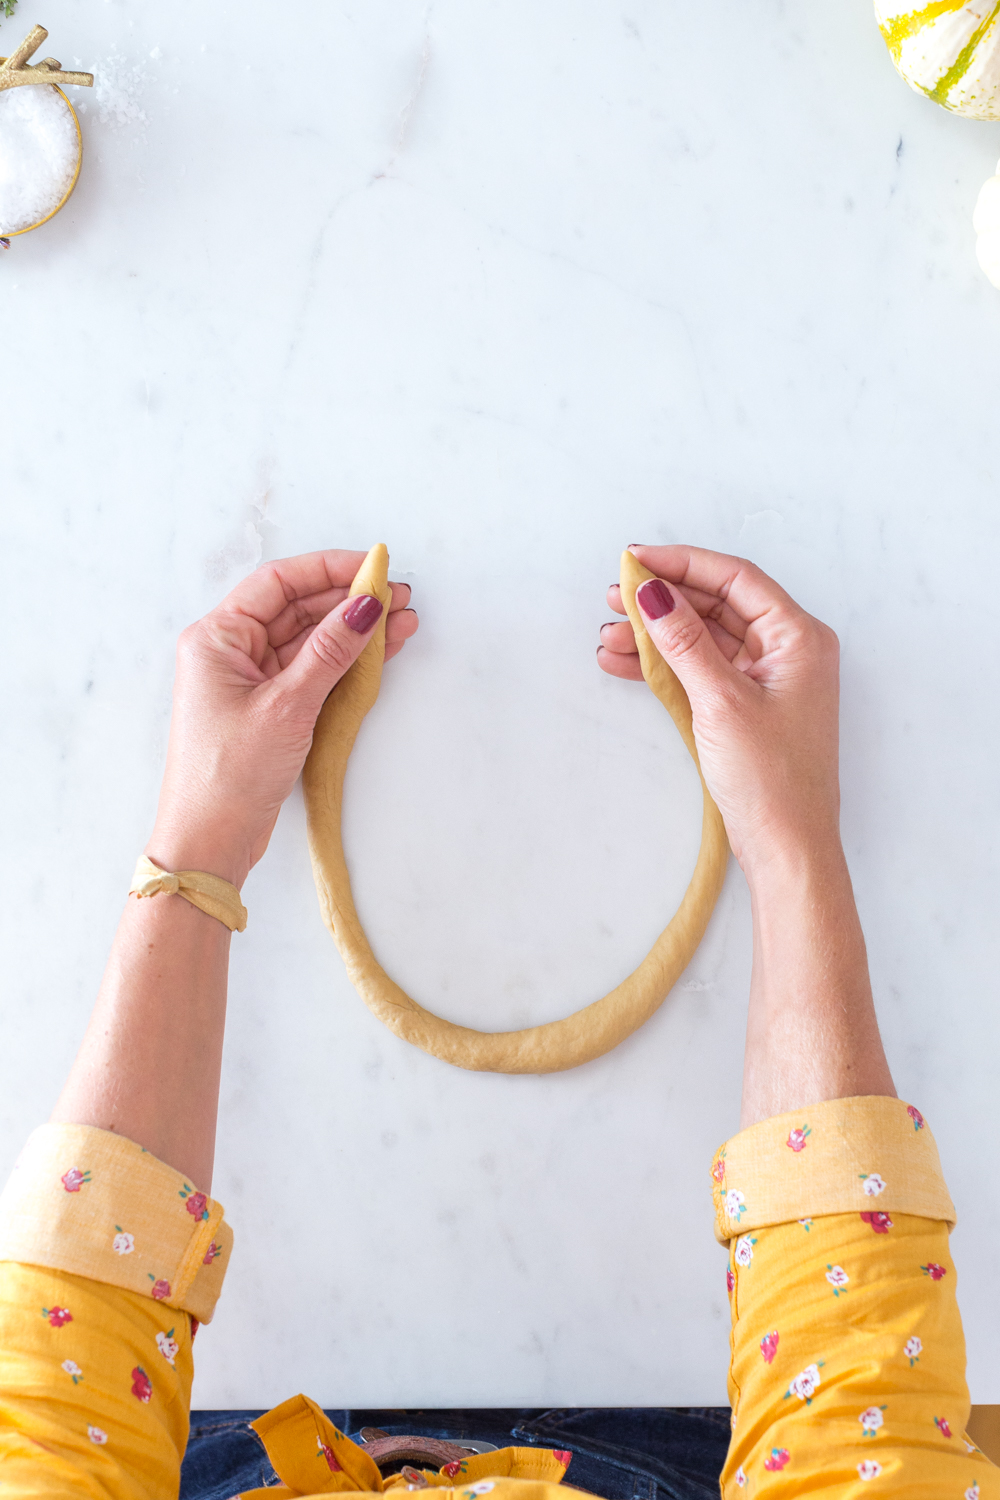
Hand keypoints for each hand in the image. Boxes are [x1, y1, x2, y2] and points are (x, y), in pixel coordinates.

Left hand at [147, 550, 417, 885]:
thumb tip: (365, 605)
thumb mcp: (287, 706)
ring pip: (310, 642)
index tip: (373, 566)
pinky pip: (312, 673)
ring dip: (354, 633)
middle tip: (400, 598)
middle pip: (297, 608)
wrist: (208, 843)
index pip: (278, 583)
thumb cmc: (228, 775)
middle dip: (349, 601)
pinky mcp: (270, 711)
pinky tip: (381, 652)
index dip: (328, 569)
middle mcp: (231, 653)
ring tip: (404, 623)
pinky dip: (346, 664)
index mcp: (217, 638)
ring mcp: (252, 683)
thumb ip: (330, 651)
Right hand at [598, 545, 840, 876]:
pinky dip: (664, 666)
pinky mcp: (745, 707)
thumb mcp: (721, 701)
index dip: (683, 563)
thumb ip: (684, 642)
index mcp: (798, 638)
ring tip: (610, 636)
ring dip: (656, 635)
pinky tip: (625, 663)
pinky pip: (699, 670)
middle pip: (717, 604)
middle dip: (663, 599)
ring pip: (702, 639)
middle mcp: (786, 651)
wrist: (786, 847)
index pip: (735, 579)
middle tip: (615, 596)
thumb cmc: (773, 780)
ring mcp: (766, 679)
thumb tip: (653, 594)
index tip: (637, 559)